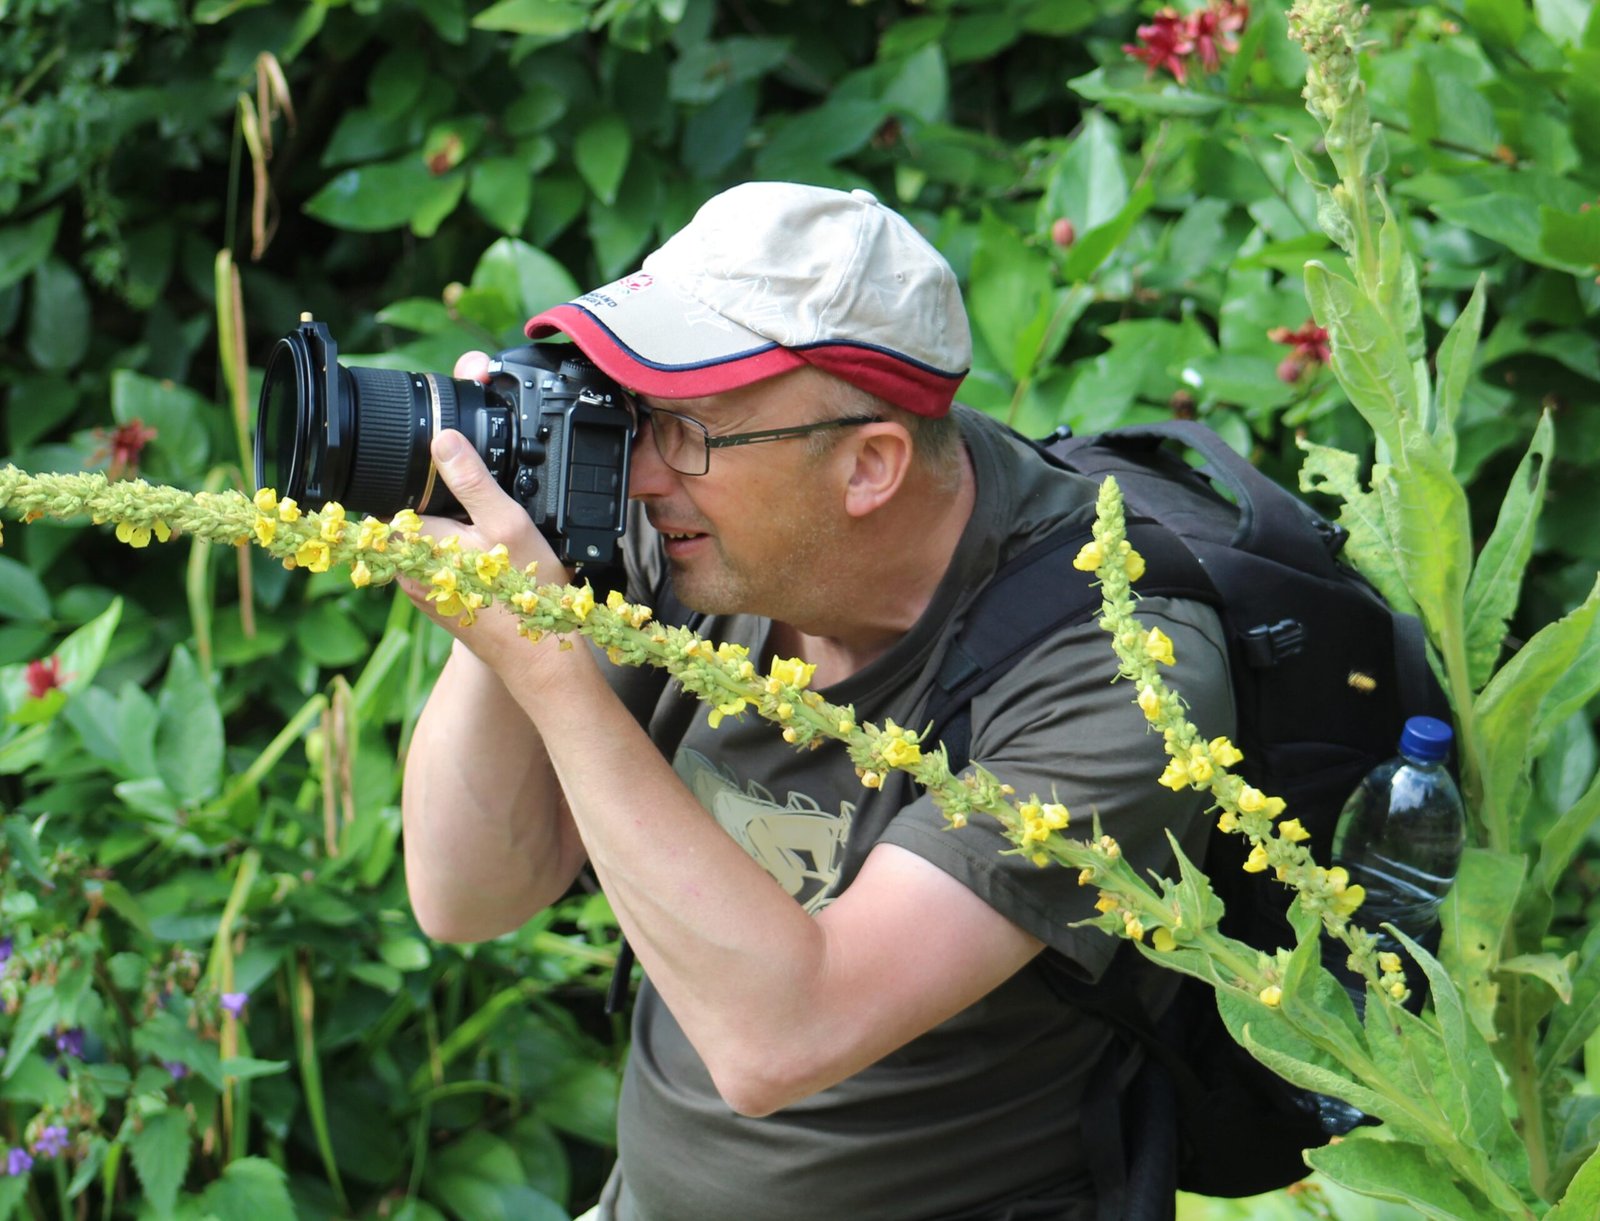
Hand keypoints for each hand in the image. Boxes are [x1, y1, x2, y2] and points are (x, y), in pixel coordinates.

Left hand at [399, 351, 573, 672]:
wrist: (538, 659)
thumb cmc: (524, 596)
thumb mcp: (507, 523)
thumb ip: (471, 480)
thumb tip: (443, 439)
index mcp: (413, 543)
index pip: (400, 493)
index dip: (430, 480)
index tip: (458, 481)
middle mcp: (407, 569)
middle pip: (417, 517)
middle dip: (449, 508)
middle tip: (491, 520)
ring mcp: (422, 589)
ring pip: (432, 542)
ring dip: (460, 535)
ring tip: (497, 546)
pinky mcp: (440, 603)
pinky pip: (445, 566)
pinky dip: (467, 559)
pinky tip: (496, 567)